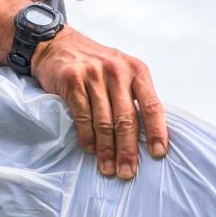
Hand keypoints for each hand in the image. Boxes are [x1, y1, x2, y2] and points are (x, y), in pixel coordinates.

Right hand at [30, 27, 169, 178]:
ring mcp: (94, 75)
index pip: (152, 105)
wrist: (57, 44)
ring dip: (106, 150)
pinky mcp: (72, 80)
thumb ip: (134, 95)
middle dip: (128, 150)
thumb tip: (148, 134)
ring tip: (108, 168)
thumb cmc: (95, 64)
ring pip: (104, 121)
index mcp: (137, 70)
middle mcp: (118, 71)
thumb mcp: (121, 71)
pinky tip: (90, 150)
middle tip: (128, 172)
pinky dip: (87, 137)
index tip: (158, 154)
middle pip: (127, 119)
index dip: (156, 132)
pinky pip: (83, 116)